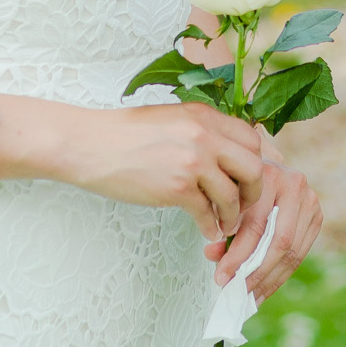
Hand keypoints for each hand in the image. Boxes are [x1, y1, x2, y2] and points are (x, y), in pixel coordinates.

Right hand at [55, 104, 264, 242]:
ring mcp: (192, 161)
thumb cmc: (127, 134)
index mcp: (205, 116)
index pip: (252, 139)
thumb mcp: (173, 119)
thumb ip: (203, 131)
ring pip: (233, 195)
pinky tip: (207, 230)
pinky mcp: (177, 187)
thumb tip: (228, 153)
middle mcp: (204, 135)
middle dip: (253, 191)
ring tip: (224, 223)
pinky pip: (207, 213)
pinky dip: (210, 226)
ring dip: (232, 215)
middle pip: (254, 167)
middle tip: (243, 203)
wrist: (90, 145)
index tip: (246, 178)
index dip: (254, 161)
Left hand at [206, 157, 322, 299]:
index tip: (221, 278)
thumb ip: (220, 225)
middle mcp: (295, 184)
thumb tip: (212, 254)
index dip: (237, 255)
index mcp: (268, 175)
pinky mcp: (317, 216)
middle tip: (235, 292)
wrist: (263, 170)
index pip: (255, 225)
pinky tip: (262, 290)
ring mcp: (310, 200)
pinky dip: (279, 276)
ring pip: (292, 252)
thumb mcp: (226, 200)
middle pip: (279, 241)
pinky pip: (299, 254)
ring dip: (268, 280)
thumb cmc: (238, 186)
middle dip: (255, 272)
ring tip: (248, 298)